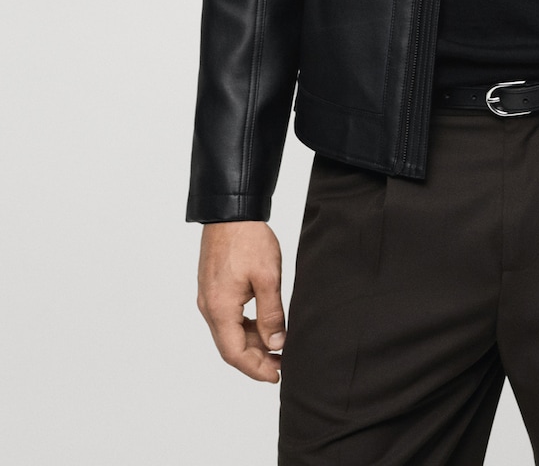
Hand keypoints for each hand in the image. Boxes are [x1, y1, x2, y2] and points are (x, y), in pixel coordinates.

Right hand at [197, 221, 284, 381]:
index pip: (235, 353)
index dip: (256, 368)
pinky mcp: (213, 288)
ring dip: (251, 342)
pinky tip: (263, 324)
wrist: (230, 211)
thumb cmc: (248, 239)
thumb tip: (276, 343)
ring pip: (229, 332)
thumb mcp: (268, 277)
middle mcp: (209, 307)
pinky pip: (227, 317)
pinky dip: (245, 326)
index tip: (276, 375)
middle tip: (281, 364)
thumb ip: (271, 313)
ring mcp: (209, 297)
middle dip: (255, 359)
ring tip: (277, 345)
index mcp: (220, 308)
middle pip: (230, 346)